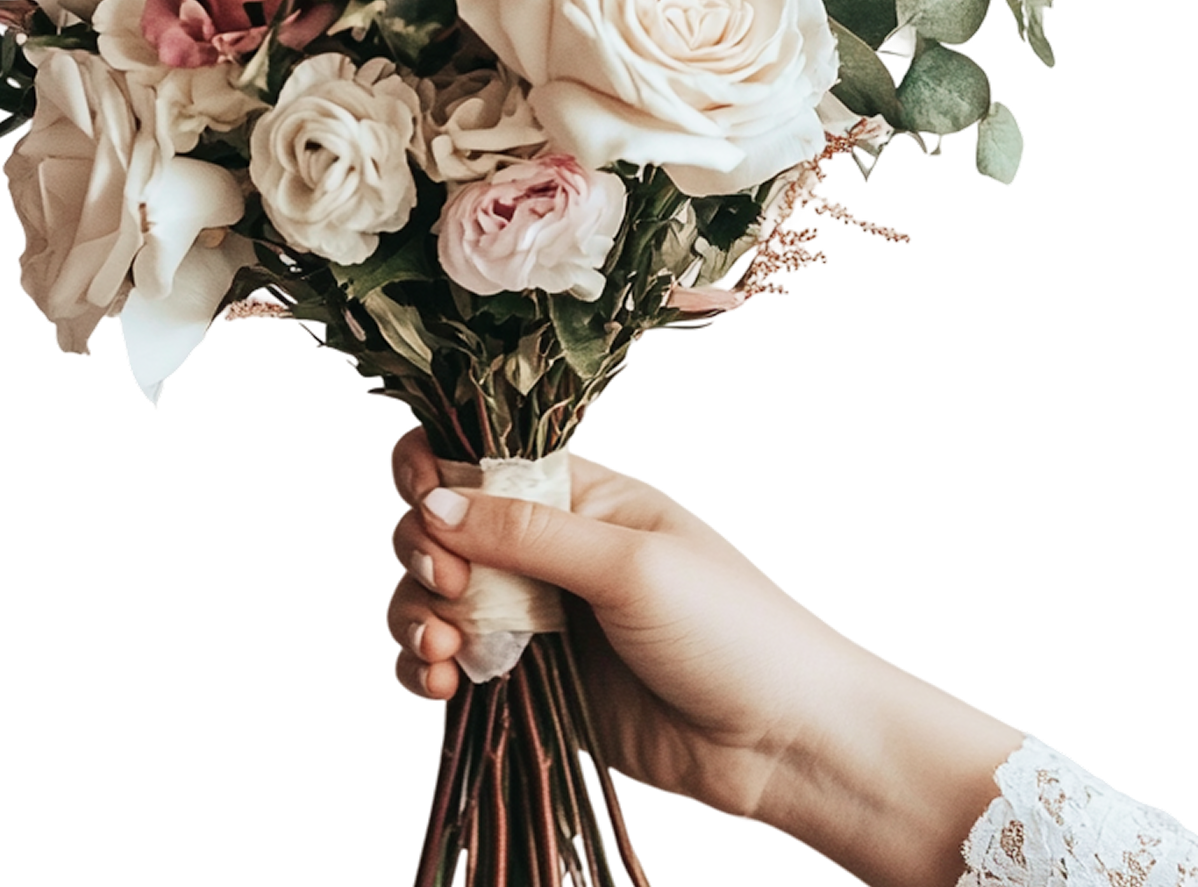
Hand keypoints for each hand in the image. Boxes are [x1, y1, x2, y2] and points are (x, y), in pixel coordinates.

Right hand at [384, 423, 833, 829]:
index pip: (481, 457)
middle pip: (442, 527)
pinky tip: (436, 684)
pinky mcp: (533, 684)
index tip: (425, 506)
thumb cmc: (730, 628)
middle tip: (447, 588)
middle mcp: (548, 548)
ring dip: (414, 614)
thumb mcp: (631, 565)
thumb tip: (434, 501)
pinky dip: (424, 669)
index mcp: (580, 493)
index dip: (432, 471)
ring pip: (435, 596)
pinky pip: (452, 665)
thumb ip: (528, 534)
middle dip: (420, 551)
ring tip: (440, 650)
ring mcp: (538, 618)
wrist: (783, 740)